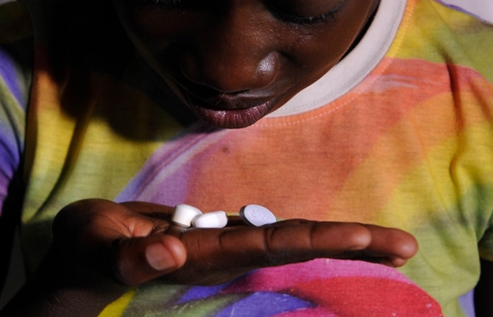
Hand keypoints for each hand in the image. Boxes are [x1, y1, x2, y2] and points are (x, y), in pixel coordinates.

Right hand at [49, 199, 417, 287]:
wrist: (85, 260)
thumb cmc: (88, 250)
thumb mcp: (99, 246)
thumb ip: (134, 256)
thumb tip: (172, 253)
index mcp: (203, 252)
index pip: (270, 244)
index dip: (318, 239)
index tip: (364, 238)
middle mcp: (224, 253)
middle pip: (296, 245)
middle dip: (351, 245)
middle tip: (407, 245)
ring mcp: (224, 246)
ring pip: (288, 240)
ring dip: (339, 241)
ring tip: (390, 243)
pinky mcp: (217, 237)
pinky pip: (269, 232)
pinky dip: (307, 234)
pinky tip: (336, 236)